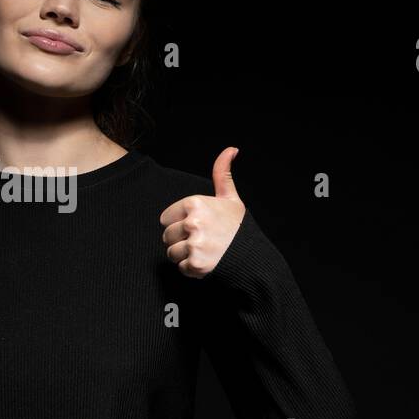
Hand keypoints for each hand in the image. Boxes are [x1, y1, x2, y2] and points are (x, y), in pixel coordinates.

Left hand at [159, 146, 246, 278]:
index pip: (165, 218)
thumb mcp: (230, 198)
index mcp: (195, 203)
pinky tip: (207, 262)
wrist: (253, 256)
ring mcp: (194, 244)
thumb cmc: (238, 227)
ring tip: (204, 251)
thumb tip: (231, 149)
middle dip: (180, 240)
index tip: (196, 226)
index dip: (178, 224)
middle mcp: (192, 223)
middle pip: (166, 236)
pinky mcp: (195, 264)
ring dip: (184, 256)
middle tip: (201, 240)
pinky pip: (181, 268)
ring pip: (171, 253)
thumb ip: (222, 174)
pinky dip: (191, 269)